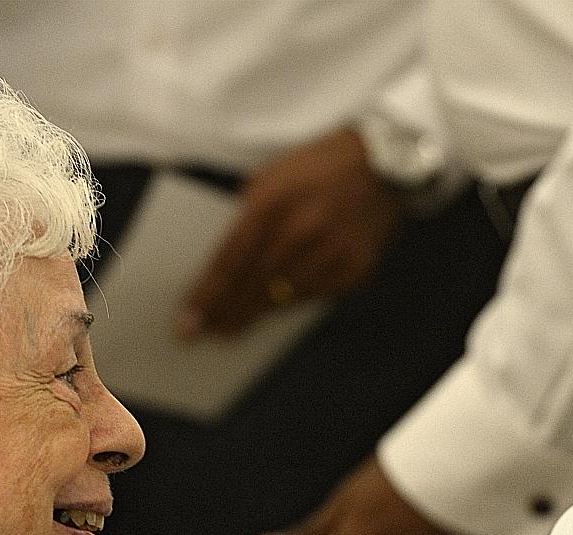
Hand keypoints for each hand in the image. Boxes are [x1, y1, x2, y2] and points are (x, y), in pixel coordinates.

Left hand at [176, 127, 400, 338]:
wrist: (384, 163)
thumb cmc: (320, 166)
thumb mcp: (273, 175)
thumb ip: (249, 213)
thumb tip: (228, 257)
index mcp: (272, 203)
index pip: (229, 261)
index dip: (206, 294)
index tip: (188, 316)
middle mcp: (300, 231)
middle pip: (251, 285)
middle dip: (222, 312)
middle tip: (199, 333)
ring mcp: (330, 253)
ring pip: (282, 296)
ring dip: (252, 315)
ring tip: (228, 328)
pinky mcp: (355, 268)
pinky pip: (314, 296)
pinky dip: (290, 304)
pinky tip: (271, 312)